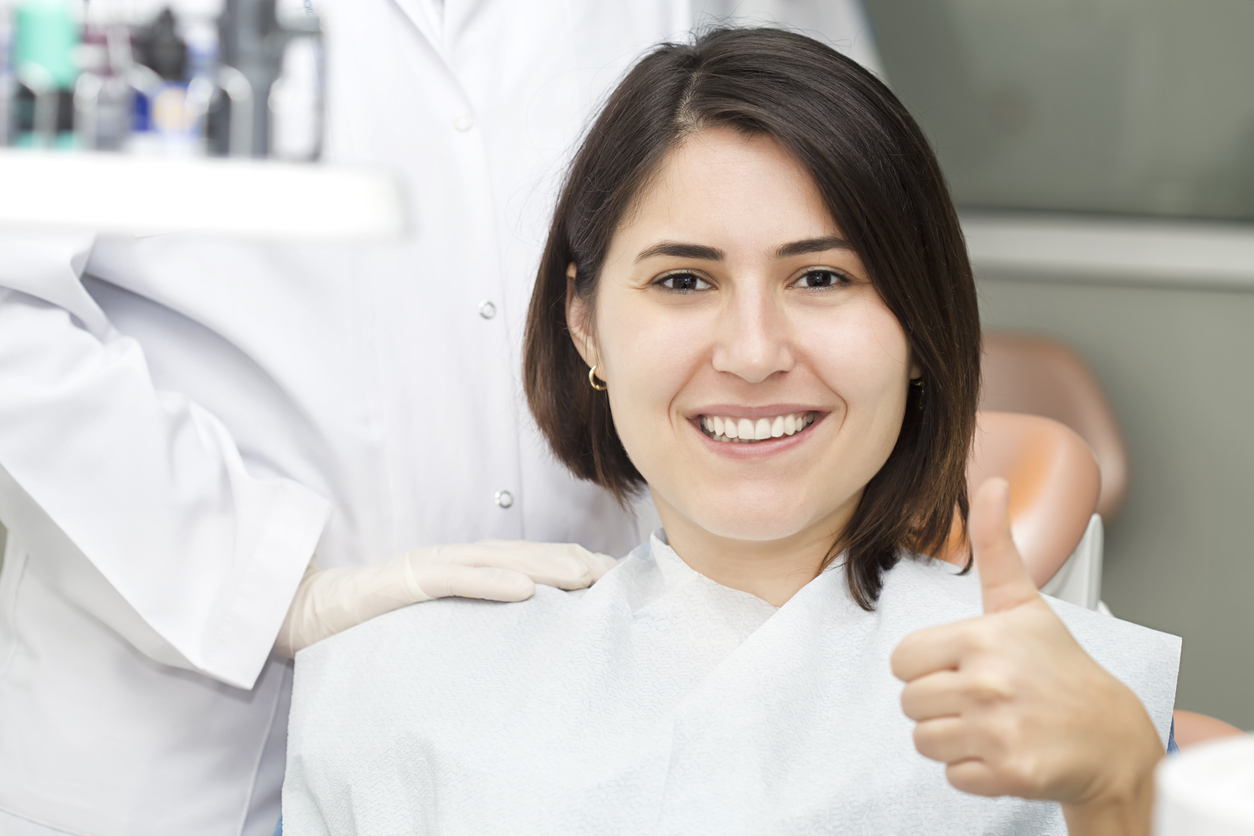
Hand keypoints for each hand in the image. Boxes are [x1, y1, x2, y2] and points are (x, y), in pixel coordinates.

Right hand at [275, 540, 616, 656]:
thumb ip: (478, 614)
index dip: (574, 566)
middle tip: (618, 578)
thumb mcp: (440, 619)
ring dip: (547, 567)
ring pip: (500, 560)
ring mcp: (433, 565)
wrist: (312, 610)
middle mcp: (458, 559)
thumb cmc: (381, 618)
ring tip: (587, 578)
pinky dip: (491, 582)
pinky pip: (455, 579)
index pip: (532, 562)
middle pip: (527, 555)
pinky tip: (527, 591)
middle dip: (575, 563)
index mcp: (469, 567)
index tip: (617, 581)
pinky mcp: (406, 581)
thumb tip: (529, 625)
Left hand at [890, 478, 1163, 835]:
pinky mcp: (1008, 772)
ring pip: (924, 739)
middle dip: (939, 702)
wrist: (1113, 737)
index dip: (926, 665)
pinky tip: (1003, 749)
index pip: (903, 660)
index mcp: (982, 638)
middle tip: (981, 698)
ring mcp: (998, 730)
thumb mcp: (1023, 603)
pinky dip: (973, 769)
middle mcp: (988, 683)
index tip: (960, 666)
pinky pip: (951, 774)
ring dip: (952, 737)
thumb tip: (993, 485)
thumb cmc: (1061, 669)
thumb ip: (996, 545)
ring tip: (990, 722)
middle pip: (910, 702)